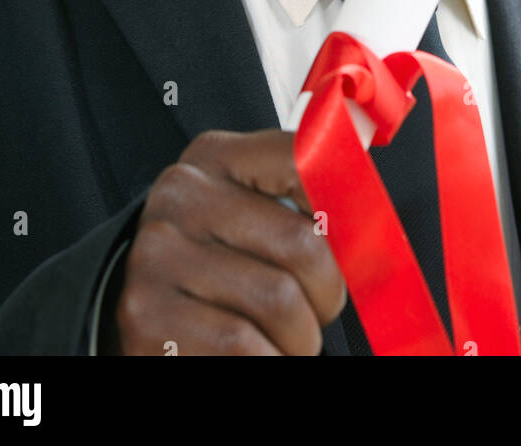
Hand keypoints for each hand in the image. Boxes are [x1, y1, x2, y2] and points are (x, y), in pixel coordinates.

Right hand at [111, 129, 346, 355]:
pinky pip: (244, 346)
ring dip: (298, 339)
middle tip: (314, 310)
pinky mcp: (148, 316)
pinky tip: (257, 354)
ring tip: (282, 338)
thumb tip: (373, 185)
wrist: (151, 314)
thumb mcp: (255, 214)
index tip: (356, 243)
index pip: (304, 159)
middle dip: (325, 296)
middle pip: (303, 244)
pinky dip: (269, 361)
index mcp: (215, 158)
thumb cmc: (218, 267)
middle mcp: (182, 196)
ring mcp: (158, 255)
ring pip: (280, 302)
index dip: (347, 208)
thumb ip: (306, 193)